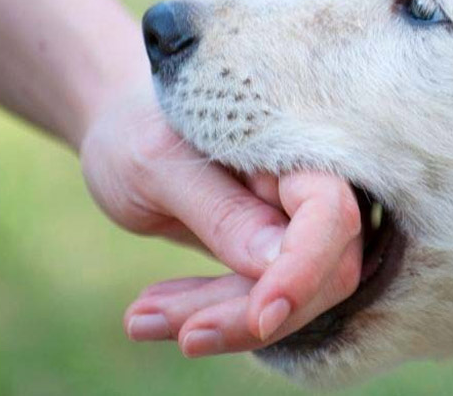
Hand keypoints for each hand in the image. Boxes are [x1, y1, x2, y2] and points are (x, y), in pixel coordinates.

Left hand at [79, 84, 362, 350]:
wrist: (123, 129)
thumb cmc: (136, 129)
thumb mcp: (157, 165)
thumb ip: (221, 211)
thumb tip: (275, 266)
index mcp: (293, 146)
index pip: (329, 214)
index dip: (304, 270)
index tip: (260, 317)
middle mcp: (307, 185)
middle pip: (319, 271)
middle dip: (244, 311)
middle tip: (154, 324)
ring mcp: (294, 223)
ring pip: (288, 297)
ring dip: (216, 319)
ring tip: (137, 319)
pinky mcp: (271, 255)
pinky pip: (256, 299)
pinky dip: (206, 314)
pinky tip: (147, 314)